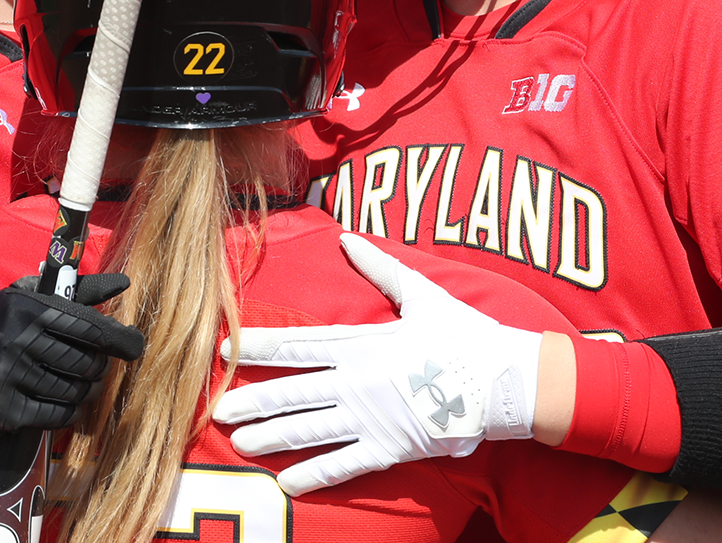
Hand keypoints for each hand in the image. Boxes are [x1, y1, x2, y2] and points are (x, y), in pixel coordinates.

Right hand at [0, 273, 143, 441]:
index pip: (88, 327)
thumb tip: (123, 283)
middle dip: (99, 368)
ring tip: (83, 385)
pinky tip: (67, 405)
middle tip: (97, 367)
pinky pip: (56, 415)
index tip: (136, 346)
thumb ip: (76, 292)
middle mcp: (19, 341)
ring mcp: (10, 376)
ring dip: (87, 391)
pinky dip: (69, 412)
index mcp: (28, 309)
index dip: (120, 339)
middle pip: (85, 362)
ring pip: (74, 390)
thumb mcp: (27, 298)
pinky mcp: (5, 409)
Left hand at [211, 234, 541, 494]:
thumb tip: (348, 239)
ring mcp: (371, 417)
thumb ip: (380, 268)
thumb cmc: (464, 335)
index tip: (224, 350)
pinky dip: (315, 475)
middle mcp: (358, 381)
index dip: (258, 349)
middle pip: (294, 392)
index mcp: (363, 343)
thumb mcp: (422, 294)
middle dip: (252, 400)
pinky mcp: (389, 448)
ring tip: (238, 444)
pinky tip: (286, 483)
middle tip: (216, 410)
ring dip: (271, 437)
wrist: (505, 381)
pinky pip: (344, 464)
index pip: (298, 345)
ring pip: (310, 430)